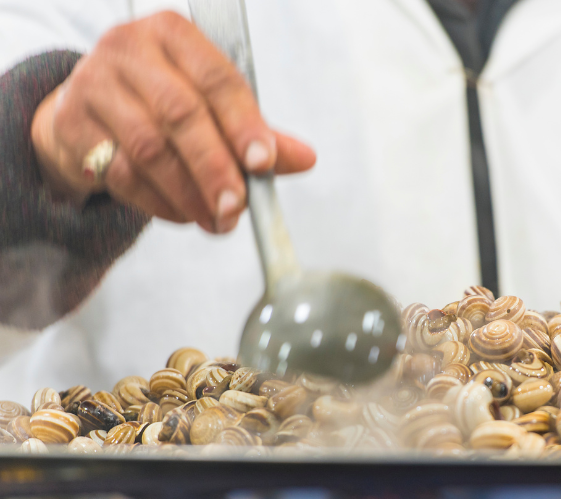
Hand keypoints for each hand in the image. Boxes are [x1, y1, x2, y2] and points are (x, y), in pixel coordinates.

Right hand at [30, 11, 315, 232]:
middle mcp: (128, 49)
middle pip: (180, 114)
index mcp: (173, 33)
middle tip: (237, 207)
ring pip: (148, 148)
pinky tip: (185, 214)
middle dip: (215, 167)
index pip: (216, 78)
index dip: (243, 123)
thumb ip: (258, 132)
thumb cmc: (165, 101)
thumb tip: (306, 158)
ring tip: (217, 220)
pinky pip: (120, 174)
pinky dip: (158, 202)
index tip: (264, 163)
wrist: (91, 108)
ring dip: (188, 193)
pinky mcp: (72, 125)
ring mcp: (93, 85)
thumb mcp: (213, 106)